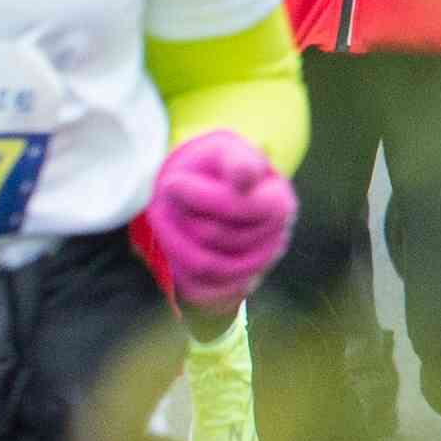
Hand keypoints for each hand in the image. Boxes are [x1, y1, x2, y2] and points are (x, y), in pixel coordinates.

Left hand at [135, 130, 295, 314]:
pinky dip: (181, 271)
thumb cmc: (221, 168)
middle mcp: (275, 238)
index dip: (203, 197)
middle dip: (181, 216)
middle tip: (161, 198)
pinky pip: (205, 289)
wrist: (219, 191)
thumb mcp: (228, 151)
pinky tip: (172, 248)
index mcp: (279, 202)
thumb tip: (244, 179)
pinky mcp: (239, 285)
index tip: (172, 182)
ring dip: (173, 241)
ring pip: (205, 264)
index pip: (241, 208)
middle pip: (214, 236)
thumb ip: (238, 161)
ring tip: (161, 220)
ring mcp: (258, 266)